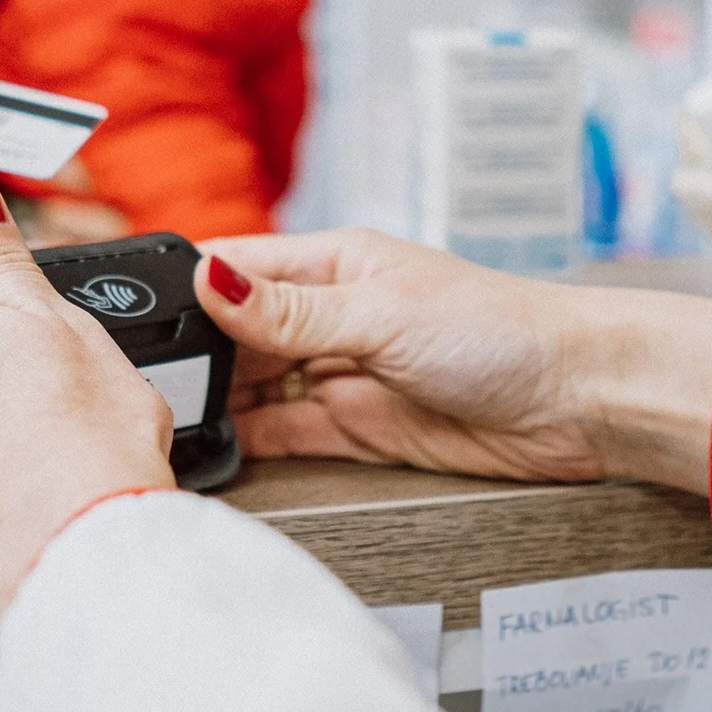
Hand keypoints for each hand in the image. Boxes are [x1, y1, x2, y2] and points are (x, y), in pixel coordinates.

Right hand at [197, 229, 711, 493]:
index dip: (187, 286)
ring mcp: (344, 372)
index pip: (238, 265)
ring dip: (218, 403)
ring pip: (256, 386)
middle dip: (195, 355)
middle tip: (146, 383)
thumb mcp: (380, 312)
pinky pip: (287, 433)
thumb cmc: (501, 329)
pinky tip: (216, 450)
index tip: (132, 312)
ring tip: (171, 420)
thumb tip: (208, 280)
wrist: (579, 400)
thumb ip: (288, 312)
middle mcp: (331, 314)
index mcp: (334, 262)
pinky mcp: (360, 427)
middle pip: (237, 332)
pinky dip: (250, 443)